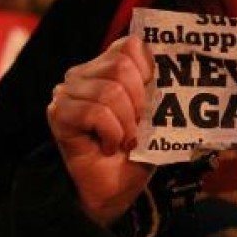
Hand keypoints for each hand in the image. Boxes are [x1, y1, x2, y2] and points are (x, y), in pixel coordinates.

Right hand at [47, 36, 154, 225]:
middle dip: (139, 102)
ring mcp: (67, 92)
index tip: (150, 101)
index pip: (131, 45)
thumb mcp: (155, 114)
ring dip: (126, 124)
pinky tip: (108, 146)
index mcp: (107, 66)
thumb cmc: (136, 151)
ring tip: (124, 139)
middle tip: (136, 126)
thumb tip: (178, 68)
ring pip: (110, 91)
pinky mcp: (58, 113)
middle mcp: (83, 73)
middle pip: (121, 66)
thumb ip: (160, 86)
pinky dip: (111, 133)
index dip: (149, 72)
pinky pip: (95, 112)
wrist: (115, 191)